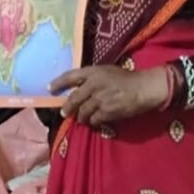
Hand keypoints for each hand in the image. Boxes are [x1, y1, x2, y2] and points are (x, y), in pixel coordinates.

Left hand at [49, 64, 167, 126]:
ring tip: (82, 118)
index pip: (70, 76)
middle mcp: (93, 85)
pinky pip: (94, 119)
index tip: (49, 88)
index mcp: (93, 72)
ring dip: (81, 117)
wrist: (144, 88)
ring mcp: (100, 99)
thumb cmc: (126, 79)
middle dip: (67, 108)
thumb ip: (91, 78)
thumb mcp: (106, 71)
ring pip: (82, 112)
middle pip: (74, 99)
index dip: (58, 83)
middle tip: (64, 113)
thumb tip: (77, 88)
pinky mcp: (107, 111)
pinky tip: (95, 121)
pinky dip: (93, 122)